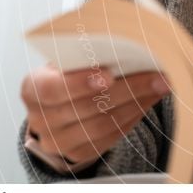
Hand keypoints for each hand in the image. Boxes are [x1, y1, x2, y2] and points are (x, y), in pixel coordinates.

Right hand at [20, 64, 170, 163]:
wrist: (60, 105)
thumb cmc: (69, 72)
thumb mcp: (68, 59)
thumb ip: (88, 51)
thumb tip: (129, 40)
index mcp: (32, 89)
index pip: (51, 89)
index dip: (79, 83)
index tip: (108, 74)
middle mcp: (41, 119)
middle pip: (86, 108)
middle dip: (127, 89)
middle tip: (157, 75)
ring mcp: (58, 141)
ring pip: (102, 124)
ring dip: (137, 103)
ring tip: (161, 86)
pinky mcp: (79, 153)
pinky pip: (110, 137)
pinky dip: (134, 116)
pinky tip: (150, 100)